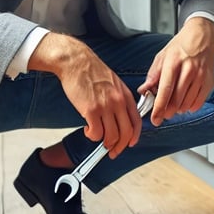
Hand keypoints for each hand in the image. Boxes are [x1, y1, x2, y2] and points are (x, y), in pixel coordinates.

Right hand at [28, 33, 141, 156]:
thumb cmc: (92, 71)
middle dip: (119, 146)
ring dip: (104, 143)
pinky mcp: (90, 110)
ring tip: (97, 138)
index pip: (136, 121)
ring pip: (111, 136)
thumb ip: (119, 98)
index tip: (129, 143)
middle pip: (125, 133)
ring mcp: (105, 107)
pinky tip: (87, 130)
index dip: (134, 137)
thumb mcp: (114, 83)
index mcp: (125, 95)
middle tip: (112, 151)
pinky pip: (95, 133)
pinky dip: (91, 136)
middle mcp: (118, 102)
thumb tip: (119, 116)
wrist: (76, 62)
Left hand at [138, 17, 213, 125]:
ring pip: (187, 104)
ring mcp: (201, 76)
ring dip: (178, 109)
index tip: (155, 118)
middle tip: (163, 113)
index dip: (159, 107)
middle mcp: (189, 69)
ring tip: (174, 103)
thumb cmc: (181, 47)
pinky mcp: (209, 81)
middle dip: (167, 112)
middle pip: (176, 100)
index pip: (165, 90)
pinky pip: (198, 103)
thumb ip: (153, 75)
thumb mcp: (162, 56)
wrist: (202, 37)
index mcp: (173, 62)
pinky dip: (190, 107)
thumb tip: (144, 90)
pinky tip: (185, 101)